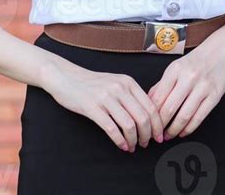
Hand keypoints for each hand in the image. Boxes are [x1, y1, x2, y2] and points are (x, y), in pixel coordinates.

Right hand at [44, 60, 164, 151]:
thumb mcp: (115, 83)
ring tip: (133, 146)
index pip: (150, 106)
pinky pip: (111, 128)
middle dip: (148, 135)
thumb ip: (131, 95)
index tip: (159, 136)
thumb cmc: (92, 83)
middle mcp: (119, 88)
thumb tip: (149, 116)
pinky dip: (120, 141)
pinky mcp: (92, 107)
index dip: (157, 124)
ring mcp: (105, 97)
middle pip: (142, 117)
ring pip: (129, 124)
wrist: (66, 77)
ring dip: (134, 140)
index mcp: (128, 82)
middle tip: (146, 144)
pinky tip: (122, 146)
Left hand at [147, 28, 224, 139]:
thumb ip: (161, 84)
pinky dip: (189, 128)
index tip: (146, 123)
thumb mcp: (175, 67)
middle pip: (169, 108)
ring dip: (174, 130)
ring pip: (184, 115)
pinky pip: (200, 117)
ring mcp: (202, 87)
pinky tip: (183, 132)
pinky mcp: (214, 96)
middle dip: (160, 125)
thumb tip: (148, 102)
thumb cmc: (195, 60)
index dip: (151, 114)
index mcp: (175, 70)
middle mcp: (188, 77)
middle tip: (155, 134)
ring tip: (168, 135)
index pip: (158, 97)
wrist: (220, 50)